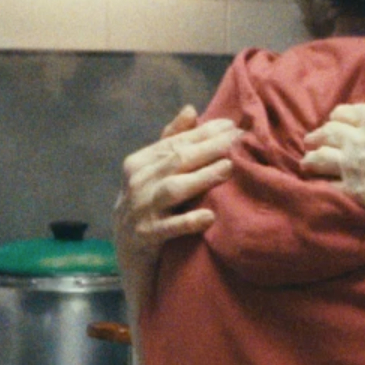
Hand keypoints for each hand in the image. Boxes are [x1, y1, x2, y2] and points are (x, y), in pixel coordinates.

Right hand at [113, 107, 239, 314]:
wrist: (127, 255)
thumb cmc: (148, 207)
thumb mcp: (154, 174)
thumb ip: (171, 142)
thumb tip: (190, 109)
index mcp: (137, 164)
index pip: (174, 143)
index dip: (203, 133)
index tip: (232, 126)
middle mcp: (136, 184)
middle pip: (176, 161)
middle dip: (208, 148)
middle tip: (237, 141)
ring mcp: (139, 211)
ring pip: (173, 190)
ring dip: (201, 178)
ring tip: (228, 168)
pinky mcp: (146, 238)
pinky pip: (169, 228)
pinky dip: (189, 222)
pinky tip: (210, 217)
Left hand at [299, 85, 364, 224]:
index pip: (347, 112)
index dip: (342, 116)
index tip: (339, 120)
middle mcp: (360, 138)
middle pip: (330, 132)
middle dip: (320, 134)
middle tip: (314, 138)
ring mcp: (355, 166)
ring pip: (321, 156)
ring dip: (312, 155)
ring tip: (307, 160)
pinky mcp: (357, 191)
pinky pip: (329, 184)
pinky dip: (321, 181)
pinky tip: (317, 182)